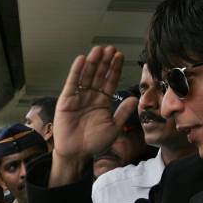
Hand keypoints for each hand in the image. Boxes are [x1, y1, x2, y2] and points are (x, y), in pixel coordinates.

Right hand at [53, 46, 135, 164]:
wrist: (76, 153)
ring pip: (86, 76)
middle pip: (99, 75)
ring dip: (92, 63)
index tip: (120, 56)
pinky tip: (82, 60)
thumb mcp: (114, 128)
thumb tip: (135, 99)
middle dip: (105, 62)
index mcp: (102, 102)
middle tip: (111, 48)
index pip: (110, 81)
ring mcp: (78, 97)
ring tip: (99, 50)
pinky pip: (72, 83)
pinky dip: (76, 71)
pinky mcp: (66, 100)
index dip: (115, 69)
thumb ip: (122, 113)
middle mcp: (91, 96)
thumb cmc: (94, 143)